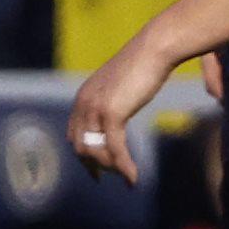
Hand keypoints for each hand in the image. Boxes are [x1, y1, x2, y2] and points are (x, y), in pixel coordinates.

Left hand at [68, 36, 170, 182]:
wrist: (154, 49)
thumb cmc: (143, 65)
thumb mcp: (119, 86)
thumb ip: (112, 102)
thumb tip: (115, 116)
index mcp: (83, 97)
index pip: (74, 135)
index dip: (83, 155)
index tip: (96, 171)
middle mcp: (83, 103)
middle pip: (80, 147)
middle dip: (95, 166)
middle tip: (110, 178)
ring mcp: (95, 108)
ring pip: (96, 152)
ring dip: (112, 168)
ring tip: (127, 176)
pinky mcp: (112, 113)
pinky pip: (115, 149)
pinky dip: (124, 166)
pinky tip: (133, 178)